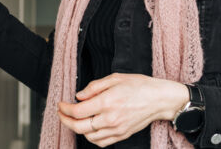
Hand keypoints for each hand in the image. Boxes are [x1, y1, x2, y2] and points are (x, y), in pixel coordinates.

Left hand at [57, 73, 188, 146]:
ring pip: (88, 136)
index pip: (78, 111)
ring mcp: (116, 129)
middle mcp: (110, 118)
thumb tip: (79, 96)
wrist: (159, 99)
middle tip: (62, 113)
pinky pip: (101, 142)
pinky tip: (89, 129)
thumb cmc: (139, 86)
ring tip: (74, 119)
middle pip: (79, 127)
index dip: (65, 109)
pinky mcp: (122, 135)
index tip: (61, 104)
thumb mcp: (115, 78)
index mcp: (107, 101)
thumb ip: (94, 87)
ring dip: (77, 129)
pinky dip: (91, 138)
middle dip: (65, 120)